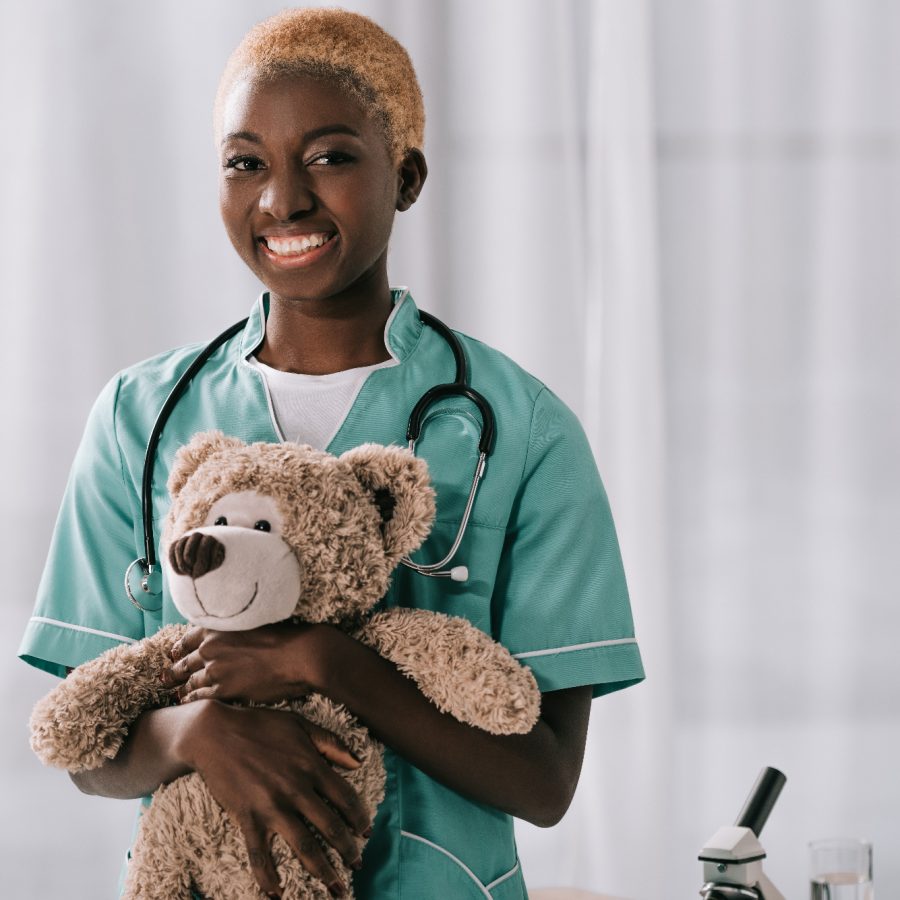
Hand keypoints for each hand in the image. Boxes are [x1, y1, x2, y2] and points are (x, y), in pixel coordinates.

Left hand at [161, 622, 327, 703]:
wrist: (299, 655)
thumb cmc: (285, 638)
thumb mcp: (253, 623)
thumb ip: (234, 631)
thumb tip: (231, 638)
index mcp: (218, 627)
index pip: (187, 640)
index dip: (179, 650)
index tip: (174, 656)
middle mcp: (211, 646)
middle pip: (183, 662)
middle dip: (172, 672)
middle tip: (164, 678)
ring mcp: (215, 669)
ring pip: (189, 682)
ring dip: (180, 689)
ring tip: (174, 694)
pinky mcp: (223, 689)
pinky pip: (199, 698)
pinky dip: (190, 702)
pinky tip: (186, 705)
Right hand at [177, 699, 370, 898]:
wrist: (214, 732)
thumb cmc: (259, 725)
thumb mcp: (300, 724)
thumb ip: (331, 743)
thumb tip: (358, 762)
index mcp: (311, 765)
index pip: (345, 797)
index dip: (360, 817)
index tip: (367, 832)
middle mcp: (296, 789)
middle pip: (331, 827)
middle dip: (348, 850)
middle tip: (358, 865)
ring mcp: (272, 806)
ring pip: (305, 846)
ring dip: (323, 871)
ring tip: (336, 888)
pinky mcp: (247, 818)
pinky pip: (259, 855)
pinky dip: (268, 879)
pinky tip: (277, 895)